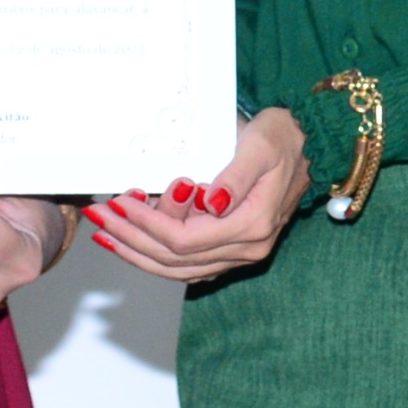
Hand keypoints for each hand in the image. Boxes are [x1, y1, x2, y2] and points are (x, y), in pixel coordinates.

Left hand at [78, 107, 309, 281]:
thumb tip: (210, 202)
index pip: (183, 239)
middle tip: (98, 219)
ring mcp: (242, 253)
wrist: (309, 143)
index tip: (118, 203)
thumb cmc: (282, 138)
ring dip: (138, 252)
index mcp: (251, 226)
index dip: (145, 223)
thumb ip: (234, 177)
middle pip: (175, 259)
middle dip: (130, 239)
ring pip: (179, 269)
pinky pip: (189, 265)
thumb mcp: (259, 146)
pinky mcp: (235, 248)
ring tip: (106, 235)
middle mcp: (247, 248)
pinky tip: (134, 244)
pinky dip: (157, 257)